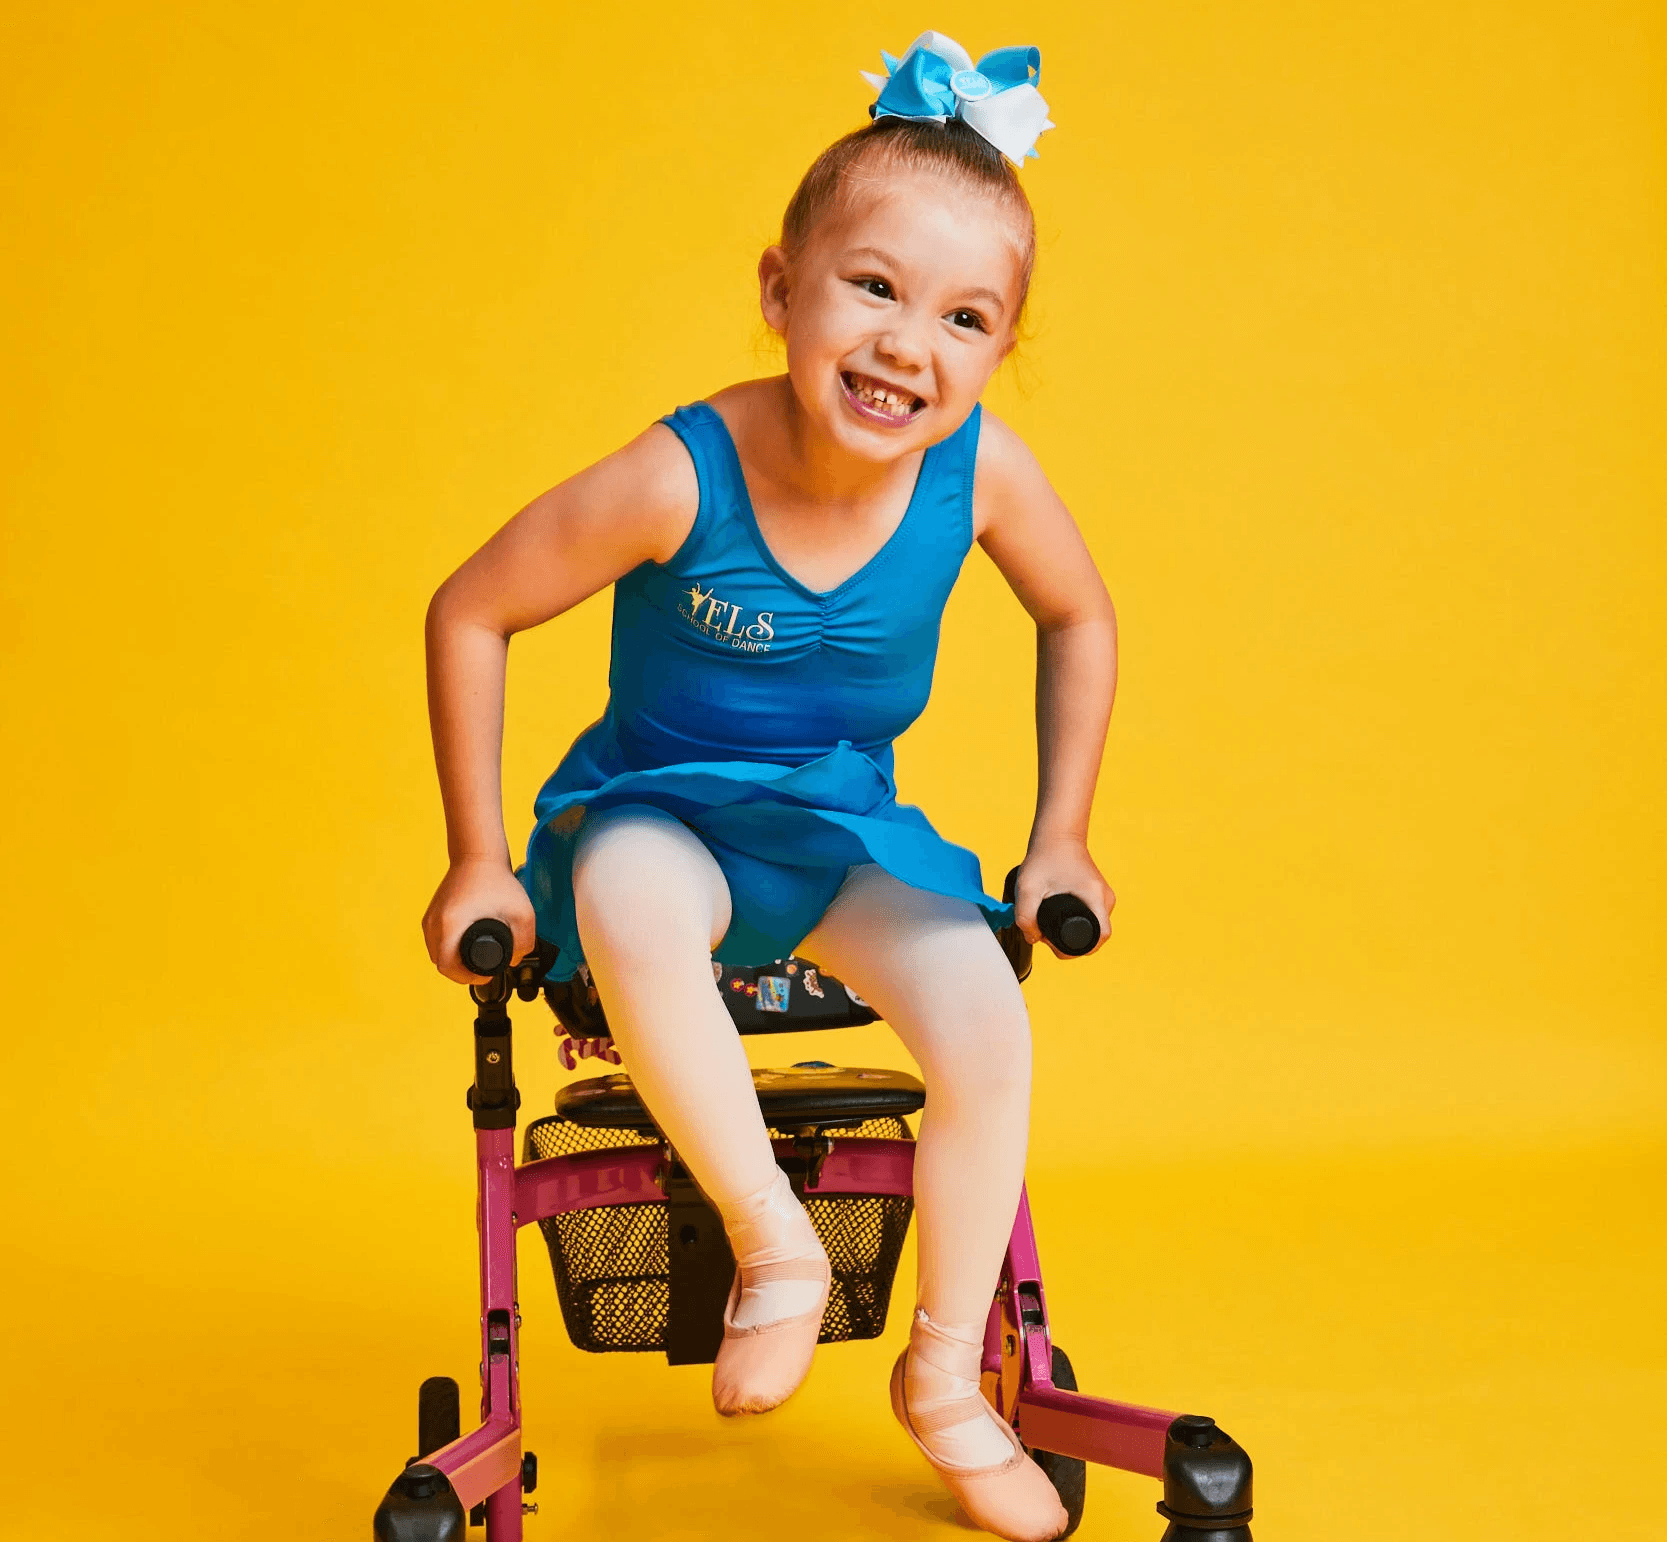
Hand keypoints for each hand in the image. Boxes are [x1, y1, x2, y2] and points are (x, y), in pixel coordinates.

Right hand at [421, 857, 537, 983]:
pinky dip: (449, 949)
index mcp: (449, 925)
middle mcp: (433, 923)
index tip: (484, 976)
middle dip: (461, 972)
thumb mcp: (521, 914)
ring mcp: (429, 918)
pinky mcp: (431, 914)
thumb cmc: (496, 880)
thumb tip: (513, 961)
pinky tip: (464, 948)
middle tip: (483, 970)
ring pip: (437, 953)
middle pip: (441, 963)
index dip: (466, 978)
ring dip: (454, 961)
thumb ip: (524, 942)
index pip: (448, 967)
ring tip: (475, 961)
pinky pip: (436, 942)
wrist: (478, 855)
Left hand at [1012, 836, 1114, 958]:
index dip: (1078, 949)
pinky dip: (1076, 923)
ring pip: (1092, 928)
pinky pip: (1091, 918)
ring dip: (1072, 933)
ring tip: (1048, 922)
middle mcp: (1105, 898)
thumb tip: (1033, 939)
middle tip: (1045, 932)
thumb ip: (1025, 916)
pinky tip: (1057, 918)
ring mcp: (1104, 896)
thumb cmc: (1044, 858)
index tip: (1056, 945)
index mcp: (1095, 897)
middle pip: (1095, 936)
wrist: (1057, 836)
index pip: (1100, 937)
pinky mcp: (1098, 895)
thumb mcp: (1027, 887)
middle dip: (1069, 943)